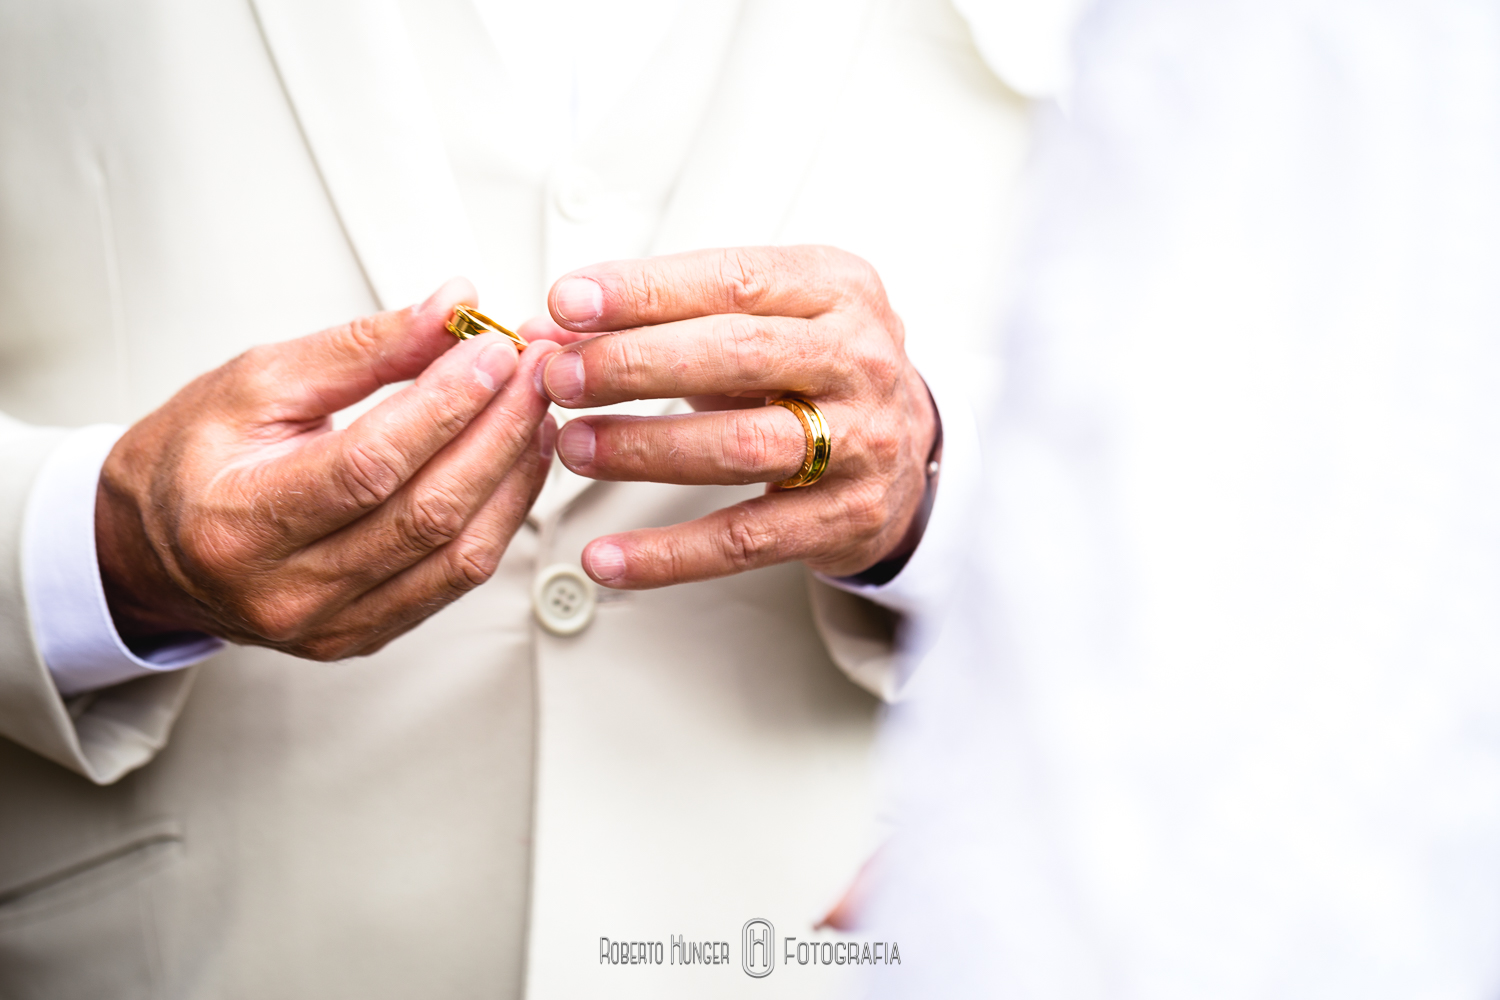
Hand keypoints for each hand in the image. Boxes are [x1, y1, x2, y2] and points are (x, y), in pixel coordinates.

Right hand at [96, 279, 558, 659]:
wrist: (151, 548)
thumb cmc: (192, 461)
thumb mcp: (258, 382)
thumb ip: (362, 349)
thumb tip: (450, 311)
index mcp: (239, 520)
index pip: (369, 463)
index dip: (446, 404)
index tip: (493, 352)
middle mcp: (285, 589)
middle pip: (426, 512)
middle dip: (497, 431)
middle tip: (532, 373)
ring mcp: (330, 625)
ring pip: (457, 554)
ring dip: (513, 476)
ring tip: (535, 413)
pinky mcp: (366, 635)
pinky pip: (456, 581)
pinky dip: (499, 518)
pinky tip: (515, 468)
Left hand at [531, 246, 938, 588]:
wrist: (907, 443)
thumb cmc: (814, 366)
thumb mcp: (760, 317)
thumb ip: (664, 317)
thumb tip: (550, 332)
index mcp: (836, 288)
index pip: (733, 280)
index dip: (644, 291)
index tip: (568, 302)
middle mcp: (858, 359)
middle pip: (738, 355)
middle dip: (635, 365)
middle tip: (562, 377)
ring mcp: (860, 441)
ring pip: (739, 446)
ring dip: (642, 449)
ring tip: (573, 446)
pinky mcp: (844, 518)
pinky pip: (743, 540)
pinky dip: (667, 554)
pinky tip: (608, 556)